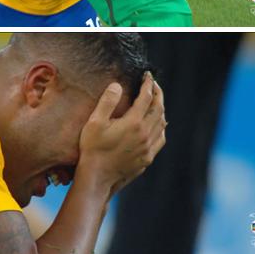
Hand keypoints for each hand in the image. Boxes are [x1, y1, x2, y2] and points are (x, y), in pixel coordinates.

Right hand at [78, 72, 166, 194]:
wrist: (97, 177)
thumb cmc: (93, 149)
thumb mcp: (95, 122)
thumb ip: (107, 102)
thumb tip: (117, 86)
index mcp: (134, 123)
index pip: (146, 97)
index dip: (148, 84)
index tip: (147, 76)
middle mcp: (145, 134)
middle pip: (158, 108)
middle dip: (158, 93)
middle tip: (154, 84)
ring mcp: (148, 147)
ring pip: (162, 123)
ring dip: (160, 109)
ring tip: (155, 101)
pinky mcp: (148, 158)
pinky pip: (161, 138)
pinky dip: (161, 127)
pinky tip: (157, 125)